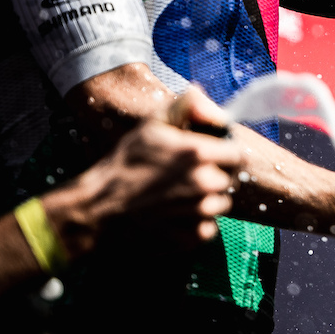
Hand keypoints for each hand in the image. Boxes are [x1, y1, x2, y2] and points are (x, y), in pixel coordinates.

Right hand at [48, 86, 244, 252]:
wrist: (97, 209)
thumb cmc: (124, 164)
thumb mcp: (151, 125)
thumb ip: (185, 106)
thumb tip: (208, 96)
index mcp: (198, 153)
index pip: (237, 153)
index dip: (225, 154)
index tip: (211, 156)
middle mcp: (204, 182)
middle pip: (229, 180)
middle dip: (215, 176)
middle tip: (189, 176)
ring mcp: (199, 212)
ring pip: (221, 204)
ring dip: (207, 201)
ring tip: (179, 196)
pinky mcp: (191, 237)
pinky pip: (209, 228)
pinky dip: (197, 224)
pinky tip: (175, 215)